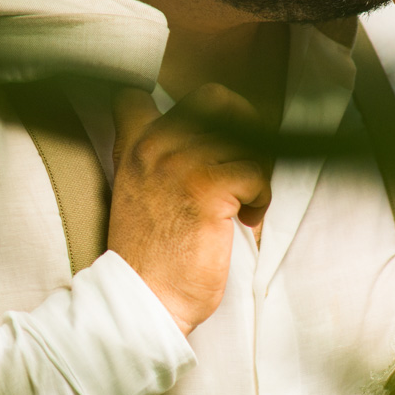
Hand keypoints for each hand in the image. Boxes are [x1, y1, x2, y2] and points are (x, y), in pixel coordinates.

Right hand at [106, 84, 271, 334]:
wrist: (144, 299)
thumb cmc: (151, 256)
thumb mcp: (138, 193)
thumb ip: (160, 160)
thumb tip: (214, 139)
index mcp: (134, 147)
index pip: (140, 95)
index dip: (185, 105)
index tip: (210, 131)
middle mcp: (154, 146)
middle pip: (215, 100)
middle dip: (243, 124)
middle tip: (246, 160)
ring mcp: (180, 163)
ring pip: (245, 142)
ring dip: (255, 174)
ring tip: (242, 205)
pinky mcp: (207, 188)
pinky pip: (255, 173)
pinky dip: (260, 198)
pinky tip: (245, 220)